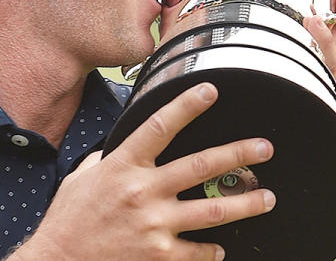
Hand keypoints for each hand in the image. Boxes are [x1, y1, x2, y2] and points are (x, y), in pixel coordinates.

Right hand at [10, 83, 275, 260]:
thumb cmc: (67, 221)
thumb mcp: (81, 179)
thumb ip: (106, 160)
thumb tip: (120, 148)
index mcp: (123, 166)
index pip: (159, 126)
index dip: (187, 106)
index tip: (211, 91)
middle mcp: (143, 191)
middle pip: (201, 165)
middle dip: (239, 154)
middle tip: (265, 148)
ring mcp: (154, 225)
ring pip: (213, 210)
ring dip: (246, 204)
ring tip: (267, 198)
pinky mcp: (159, 256)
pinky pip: (197, 252)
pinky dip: (211, 251)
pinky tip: (220, 249)